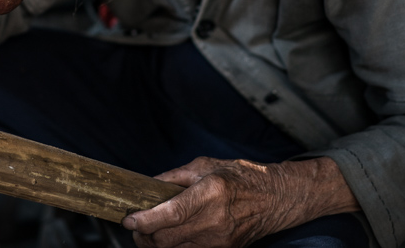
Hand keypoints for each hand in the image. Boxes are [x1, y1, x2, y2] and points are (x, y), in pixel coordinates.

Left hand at [122, 156, 358, 247]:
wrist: (276, 197)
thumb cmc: (240, 176)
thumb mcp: (204, 166)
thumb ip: (173, 177)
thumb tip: (147, 187)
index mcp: (210, 192)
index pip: (170, 214)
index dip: (145, 220)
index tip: (129, 220)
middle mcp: (215, 219)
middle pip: (167, 238)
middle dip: (144, 235)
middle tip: (135, 226)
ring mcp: (221, 239)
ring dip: (156, 244)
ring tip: (148, 233)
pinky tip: (168, 237)